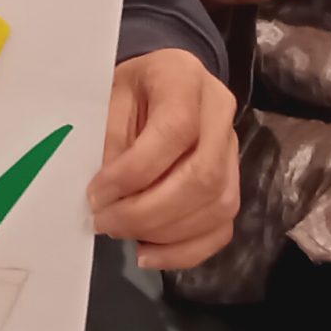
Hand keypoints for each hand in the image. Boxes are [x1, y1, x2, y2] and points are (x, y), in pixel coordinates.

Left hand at [87, 48, 239, 269]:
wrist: (158, 81)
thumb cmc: (128, 88)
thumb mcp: (108, 97)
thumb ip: (110, 140)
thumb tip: (106, 197)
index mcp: (184, 78)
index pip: (174, 130)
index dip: (134, 171)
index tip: (96, 194)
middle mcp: (220, 112)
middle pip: (202, 176)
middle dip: (148, 211)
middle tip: (105, 221)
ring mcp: (233, 149)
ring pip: (217, 206)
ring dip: (164, 233)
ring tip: (121, 233)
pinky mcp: (233, 182)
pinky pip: (221, 228)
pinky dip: (185, 250)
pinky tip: (148, 252)